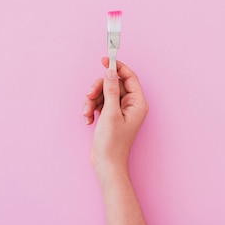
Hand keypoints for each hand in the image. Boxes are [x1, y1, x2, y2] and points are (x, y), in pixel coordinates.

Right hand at [83, 57, 148, 176]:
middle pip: (113, 84)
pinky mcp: (111, 115)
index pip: (129, 77)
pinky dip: (92, 109)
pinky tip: (88, 119)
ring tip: (87, 113)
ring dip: (92, 101)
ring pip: (104, 93)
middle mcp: (131, 105)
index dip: (116, 67)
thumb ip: (110, 90)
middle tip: (88, 96)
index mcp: (137, 103)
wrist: (106, 164)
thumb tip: (110, 72)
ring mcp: (120, 110)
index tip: (104, 60)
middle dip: (98, 89)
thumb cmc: (112, 143)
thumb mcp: (110, 113)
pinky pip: (100, 103)